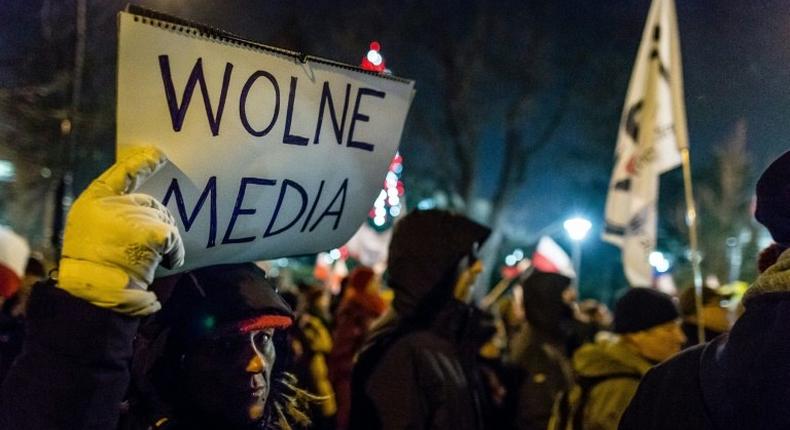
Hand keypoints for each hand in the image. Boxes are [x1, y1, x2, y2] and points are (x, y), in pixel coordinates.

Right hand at [58, 147, 184, 315]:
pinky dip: (175, 252)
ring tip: (148, 260)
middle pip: (150, 204)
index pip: (121, 174)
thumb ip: (113, 217)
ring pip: (163, 222)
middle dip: (155, 223)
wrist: (92, 290)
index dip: (140, 162)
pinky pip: (174, 238)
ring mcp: (135, 216)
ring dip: (162, 241)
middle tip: (146, 247)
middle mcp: (114, 204)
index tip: (157, 153)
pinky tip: (168, 263)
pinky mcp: (154, 232)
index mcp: (94, 200)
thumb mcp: (91, 233)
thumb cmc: (91, 267)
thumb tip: (144, 216)